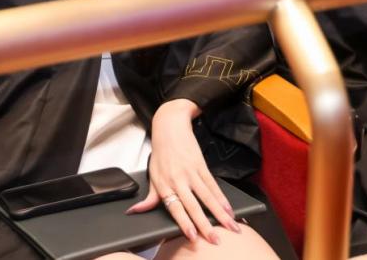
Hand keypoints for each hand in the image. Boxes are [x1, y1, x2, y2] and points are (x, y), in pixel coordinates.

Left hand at [127, 99, 241, 243]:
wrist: (170, 127)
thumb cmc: (160, 153)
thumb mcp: (152, 174)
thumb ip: (150, 197)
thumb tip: (136, 211)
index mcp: (164, 184)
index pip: (175, 207)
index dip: (184, 222)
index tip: (192, 236)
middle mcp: (178, 179)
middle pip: (194, 205)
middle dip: (205, 224)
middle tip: (215, 239)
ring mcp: (191, 172)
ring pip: (207, 197)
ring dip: (220, 213)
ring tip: (230, 226)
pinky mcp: (201, 165)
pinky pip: (213, 184)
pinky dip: (222, 197)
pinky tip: (229, 208)